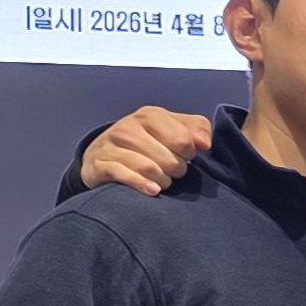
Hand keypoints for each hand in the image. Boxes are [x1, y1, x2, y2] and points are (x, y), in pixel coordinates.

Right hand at [78, 107, 209, 194]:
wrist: (103, 153)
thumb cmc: (148, 142)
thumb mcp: (174, 128)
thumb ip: (197, 129)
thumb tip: (205, 144)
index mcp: (149, 115)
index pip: (184, 140)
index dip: (189, 153)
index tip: (185, 155)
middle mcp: (128, 127)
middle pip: (169, 160)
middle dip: (177, 170)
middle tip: (173, 171)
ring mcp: (111, 146)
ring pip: (150, 169)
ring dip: (163, 181)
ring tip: (162, 180)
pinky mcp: (100, 165)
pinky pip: (126, 176)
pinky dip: (142, 185)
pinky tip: (153, 190)